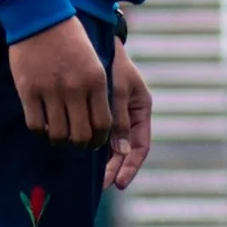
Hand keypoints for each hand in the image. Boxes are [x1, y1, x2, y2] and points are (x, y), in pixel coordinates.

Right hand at [8, 16, 112, 145]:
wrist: (39, 14)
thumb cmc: (68, 36)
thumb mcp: (93, 59)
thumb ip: (95, 88)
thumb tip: (96, 119)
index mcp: (95, 81)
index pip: (102, 125)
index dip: (98, 140)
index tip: (93, 141)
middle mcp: (75, 89)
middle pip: (81, 135)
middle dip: (80, 144)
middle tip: (75, 141)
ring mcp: (50, 91)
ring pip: (58, 134)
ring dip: (59, 140)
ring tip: (57, 134)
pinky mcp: (28, 90)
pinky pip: (35, 124)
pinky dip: (40, 130)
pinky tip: (42, 123)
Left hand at [106, 42, 152, 190]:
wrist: (98, 41)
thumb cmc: (111, 62)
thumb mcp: (117, 89)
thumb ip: (119, 119)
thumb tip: (121, 152)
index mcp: (141, 110)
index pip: (140, 146)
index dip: (131, 166)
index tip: (119, 182)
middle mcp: (132, 116)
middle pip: (127, 150)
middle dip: (117, 168)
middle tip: (104, 185)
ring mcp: (118, 115)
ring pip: (114, 146)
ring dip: (107, 163)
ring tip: (97, 180)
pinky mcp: (102, 112)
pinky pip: (101, 135)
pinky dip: (96, 148)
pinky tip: (85, 159)